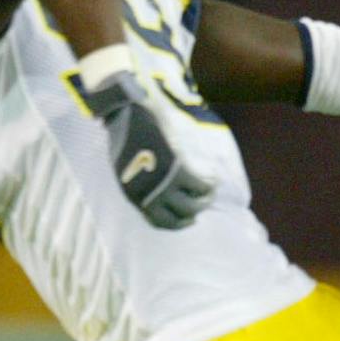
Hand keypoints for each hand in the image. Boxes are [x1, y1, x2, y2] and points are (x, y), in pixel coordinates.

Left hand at [76, 71, 212, 228]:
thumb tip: (159, 189)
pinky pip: (201, 185)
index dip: (177, 223)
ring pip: (193, 205)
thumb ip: (143, 180)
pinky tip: (214, 178)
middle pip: (180, 217)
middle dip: (195, 212)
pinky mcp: (176, 170)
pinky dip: (210, 184)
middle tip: (203, 202)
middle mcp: (148, 196)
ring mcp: (162, 185)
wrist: (125, 116)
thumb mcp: (129, 166)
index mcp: (134, 196)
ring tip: (211, 191)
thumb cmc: (126, 136)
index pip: (159, 222)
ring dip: (206, 200)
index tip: (188, 219)